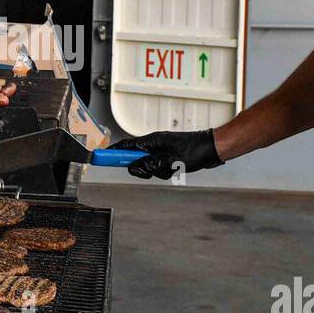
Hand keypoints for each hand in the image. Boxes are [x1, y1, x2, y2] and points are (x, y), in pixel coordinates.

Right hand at [109, 129, 223, 179]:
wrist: (212, 149)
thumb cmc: (194, 151)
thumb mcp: (168, 160)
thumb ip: (148, 165)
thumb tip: (133, 168)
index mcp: (151, 140)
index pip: (125, 145)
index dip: (112, 152)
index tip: (101, 157)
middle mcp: (155, 144)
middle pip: (136, 159)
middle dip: (142, 169)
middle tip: (152, 171)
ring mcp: (162, 151)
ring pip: (149, 167)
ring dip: (157, 172)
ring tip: (171, 168)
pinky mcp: (169, 157)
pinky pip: (159, 169)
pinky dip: (165, 172)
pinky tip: (177, 169)